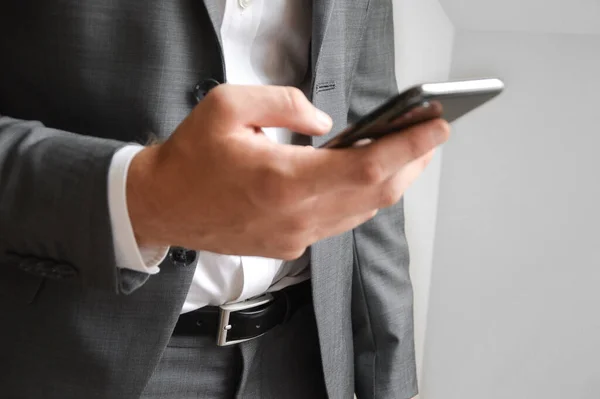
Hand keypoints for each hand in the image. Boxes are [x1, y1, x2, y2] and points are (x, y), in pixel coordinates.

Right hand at [127, 84, 448, 258]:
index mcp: (283, 180)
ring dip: (389, 181)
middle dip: (411, 162)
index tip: (437, 128)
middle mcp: (296, 216)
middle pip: (376, 192)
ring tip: (404, 152)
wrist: (161, 206)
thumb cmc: (190, 158)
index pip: (368, 165)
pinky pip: (339, 222)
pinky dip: (361, 198)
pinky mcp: (289, 246)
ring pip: (361, 210)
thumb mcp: (228, 107)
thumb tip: (324, 122)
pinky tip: (365, 178)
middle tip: (428, 135)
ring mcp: (295, 237)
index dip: (409, 147)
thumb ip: (285, 104)